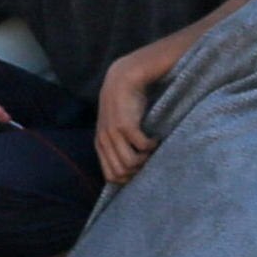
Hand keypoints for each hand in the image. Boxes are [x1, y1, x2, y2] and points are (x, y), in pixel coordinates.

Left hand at [93, 42, 182, 185]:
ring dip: (145, 160)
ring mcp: (113, 134)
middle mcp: (104, 141)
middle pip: (121, 173)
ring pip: (130, 164)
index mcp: (100, 144)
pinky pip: (142, 147)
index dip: (127, 179)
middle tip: (148, 159)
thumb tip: (131, 167)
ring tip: (152, 148)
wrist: (123, 78)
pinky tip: (155, 138)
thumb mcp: (114, 125)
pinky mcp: (126, 126)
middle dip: (137, 171)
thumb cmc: (124, 103)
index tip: (140, 169)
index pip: (110, 176)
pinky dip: (152, 146)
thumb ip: (117, 143)